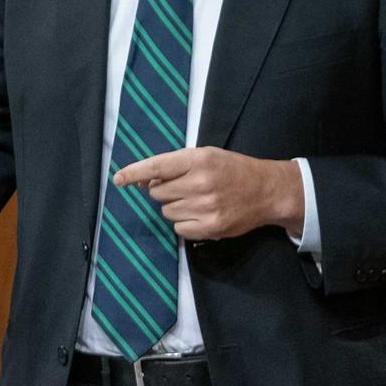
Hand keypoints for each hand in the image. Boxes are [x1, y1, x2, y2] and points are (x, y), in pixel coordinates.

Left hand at [111, 148, 304, 241]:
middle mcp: (200, 183)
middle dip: (165, 191)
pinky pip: (178, 228)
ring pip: (167, 212)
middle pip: (158, 193)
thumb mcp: (206, 156)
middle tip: (185, 187)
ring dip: (175, 207)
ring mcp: (205, 207)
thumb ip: (176, 166)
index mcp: (198, 159)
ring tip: (197, 200)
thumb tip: (144, 182)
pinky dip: (185, 222)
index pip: (157, 166)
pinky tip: (202, 214)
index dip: (134, 173)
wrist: (266, 191)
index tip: (118, 179)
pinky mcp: (210, 227)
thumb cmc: (233, 170)